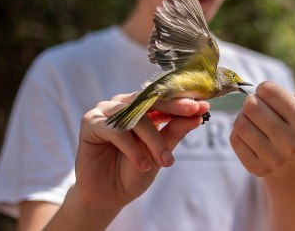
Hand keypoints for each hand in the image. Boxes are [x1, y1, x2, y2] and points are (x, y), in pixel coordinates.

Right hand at [74, 93, 208, 211]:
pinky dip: (132, 148)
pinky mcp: (90, 122)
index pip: (164, 98)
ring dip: (153, 139)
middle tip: (193, 113)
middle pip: (151, 100)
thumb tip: (199, 115)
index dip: (183, 101)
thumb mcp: (160, 152)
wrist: (108, 195)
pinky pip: (116, 130)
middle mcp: (124, 104)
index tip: (203, 106)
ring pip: (136, 117)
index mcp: (142, 107)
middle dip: (174, 108)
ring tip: (165, 162)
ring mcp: (106, 111)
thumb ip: (175, 131)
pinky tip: (143, 164)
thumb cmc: (134, 170)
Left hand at [230, 76, 294, 176]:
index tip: (271, 96)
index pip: (268, 90)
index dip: (265, 89)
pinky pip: (234, 139)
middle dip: (252, 102)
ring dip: (243, 117)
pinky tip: (250, 135)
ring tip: (255, 121)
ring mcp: (274, 160)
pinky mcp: (257, 169)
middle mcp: (292, 144)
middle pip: (251, 106)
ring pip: (240, 123)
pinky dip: (238, 133)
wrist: (292, 158)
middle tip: (260, 108)